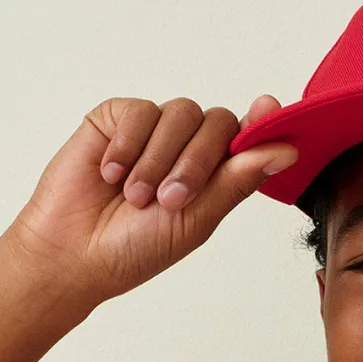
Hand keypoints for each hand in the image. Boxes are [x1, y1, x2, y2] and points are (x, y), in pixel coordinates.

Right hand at [0, 95, 297, 305]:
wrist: (75, 252)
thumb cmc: (136, 247)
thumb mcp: (197, 220)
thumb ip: (238, 181)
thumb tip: (287, 150)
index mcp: (215, 174)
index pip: (247, 138)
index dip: (262, 124)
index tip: (270, 108)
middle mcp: (188, 147)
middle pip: (217, 123)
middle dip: (198, 162)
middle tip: (170, 200)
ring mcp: (154, 130)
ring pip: (180, 114)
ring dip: (159, 160)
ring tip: (136, 197)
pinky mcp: (117, 118)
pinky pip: (139, 112)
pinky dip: (127, 147)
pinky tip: (111, 175)